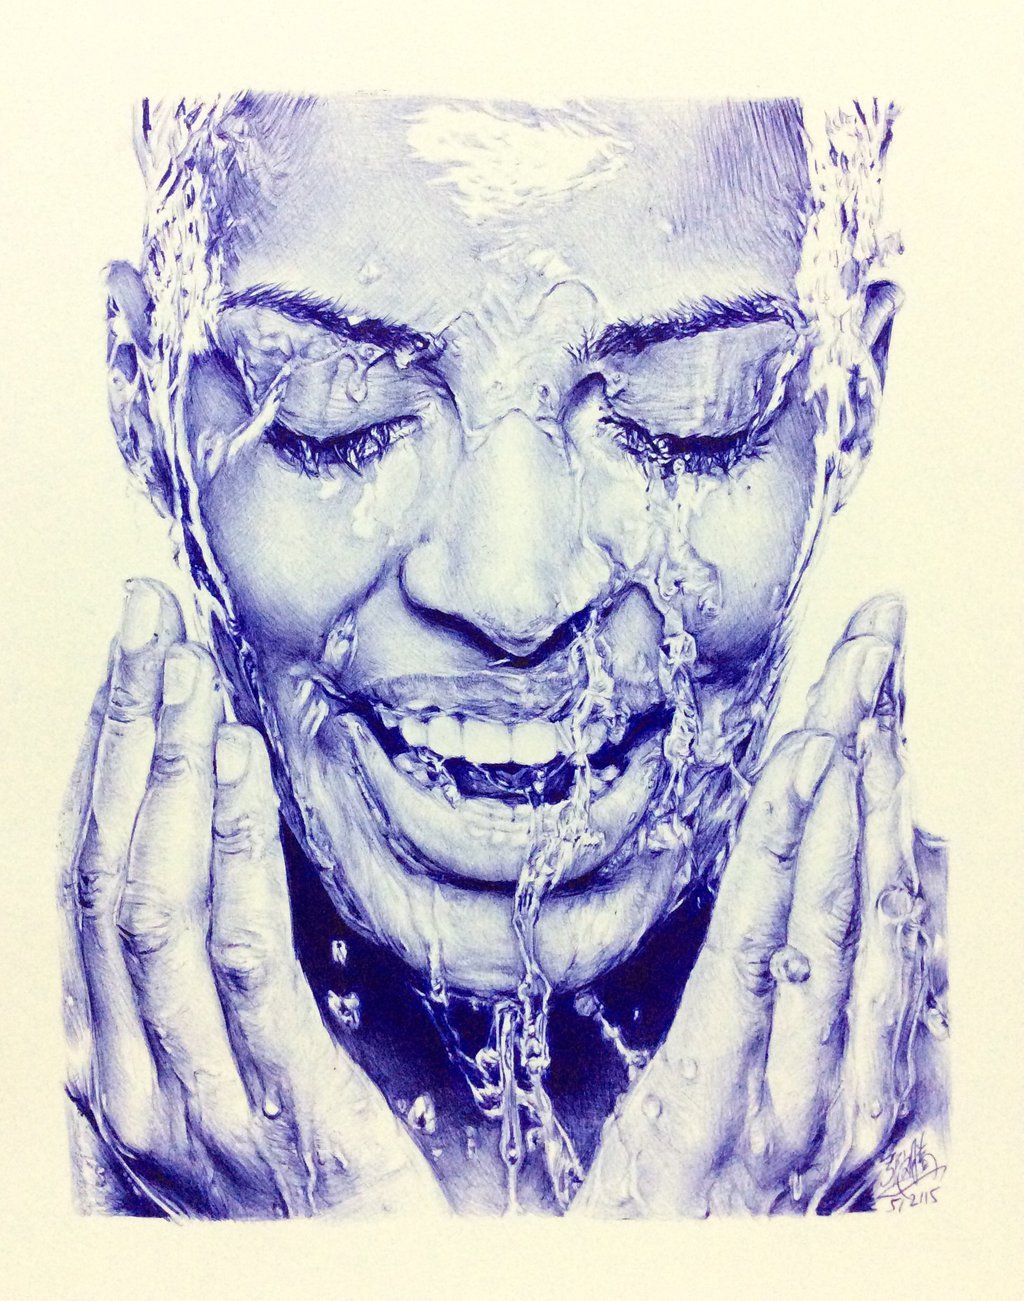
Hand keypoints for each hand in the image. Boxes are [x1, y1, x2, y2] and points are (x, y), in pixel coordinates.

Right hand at [60, 579, 447, 1218]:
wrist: (371, 1296)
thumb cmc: (321, 1200)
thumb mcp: (243, 1079)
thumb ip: (222, 983)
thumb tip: (231, 852)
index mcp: (112, 1058)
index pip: (85, 879)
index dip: (99, 760)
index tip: (128, 660)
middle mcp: (124, 1075)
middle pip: (101, 868)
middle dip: (120, 732)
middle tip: (145, 617)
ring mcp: (185, 1101)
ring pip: (147, 901)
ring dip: (164, 768)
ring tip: (186, 664)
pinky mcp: (274, 1111)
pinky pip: (239, 956)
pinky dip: (233, 848)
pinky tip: (247, 764)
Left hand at [571, 594, 947, 1215]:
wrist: (668, 1298)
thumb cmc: (718, 1215)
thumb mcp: (793, 1106)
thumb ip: (845, 1003)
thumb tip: (892, 884)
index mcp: (872, 1064)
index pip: (897, 890)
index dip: (899, 777)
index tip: (888, 684)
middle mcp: (854, 1063)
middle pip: (878, 871)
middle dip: (882, 740)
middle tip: (879, 634)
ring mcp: (797, 1074)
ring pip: (837, 894)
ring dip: (850, 774)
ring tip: (853, 674)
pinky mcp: (720, 1079)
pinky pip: (764, 937)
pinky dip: (791, 844)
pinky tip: (804, 768)